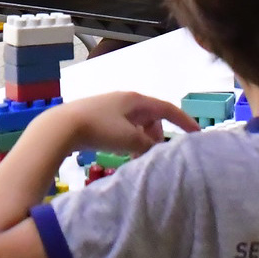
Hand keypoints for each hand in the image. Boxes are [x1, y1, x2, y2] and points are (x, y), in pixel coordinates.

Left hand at [57, 91, 198, 155]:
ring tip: (134, 157)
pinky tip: (119, 153)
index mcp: (136, 100)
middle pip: (151, 117)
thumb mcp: (129, 139)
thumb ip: (148, 145)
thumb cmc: (99, 129)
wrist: (61, 127)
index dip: (184, 121)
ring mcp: (110, 108)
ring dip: (141, 140)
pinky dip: (127, 140)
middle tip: (153, 153)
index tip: (196, 134)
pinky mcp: (97, 118)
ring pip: (136, 125)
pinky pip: (122, 128)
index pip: (168, 109)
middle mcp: (125, 100)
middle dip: (157, 136)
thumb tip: (156, 151)